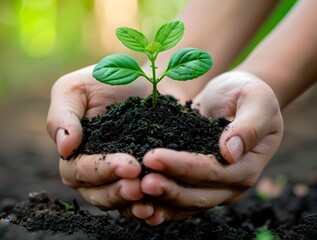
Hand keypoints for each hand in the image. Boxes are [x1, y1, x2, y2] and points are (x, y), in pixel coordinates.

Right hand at [47, 65, 149, 209]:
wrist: (149, 81)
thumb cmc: (107, 80)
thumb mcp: (76, 88)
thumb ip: (63, 115)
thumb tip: (64, 147)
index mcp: (76, 152)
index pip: (80, 171)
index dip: (102, 171)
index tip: (128, 165)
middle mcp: (97, 169)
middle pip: (98, 194)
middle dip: (118, 192)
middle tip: (139, 187)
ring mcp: (122, 175)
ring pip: (120, 201)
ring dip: (133, 204)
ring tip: (150, 201)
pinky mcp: (145, 177)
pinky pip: (144, 198)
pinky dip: (151, 205)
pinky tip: (161, 206)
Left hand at [128, 71, 283, 224]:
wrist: (236, 96)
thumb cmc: (249, 95)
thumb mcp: (257, 101)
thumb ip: (248, 126)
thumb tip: (230, 153)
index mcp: (246, 167)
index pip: (211, 172)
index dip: (182, 167)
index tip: (154, 158)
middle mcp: (229, 183)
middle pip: (195, 194)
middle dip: (166, 188)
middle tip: (138, 181)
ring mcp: (212, 186)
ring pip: (184, 203)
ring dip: (158, 201)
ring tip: (132, 193)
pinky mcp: (196, 181)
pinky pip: (177, 198)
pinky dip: (158, 202)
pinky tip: (137, 202)